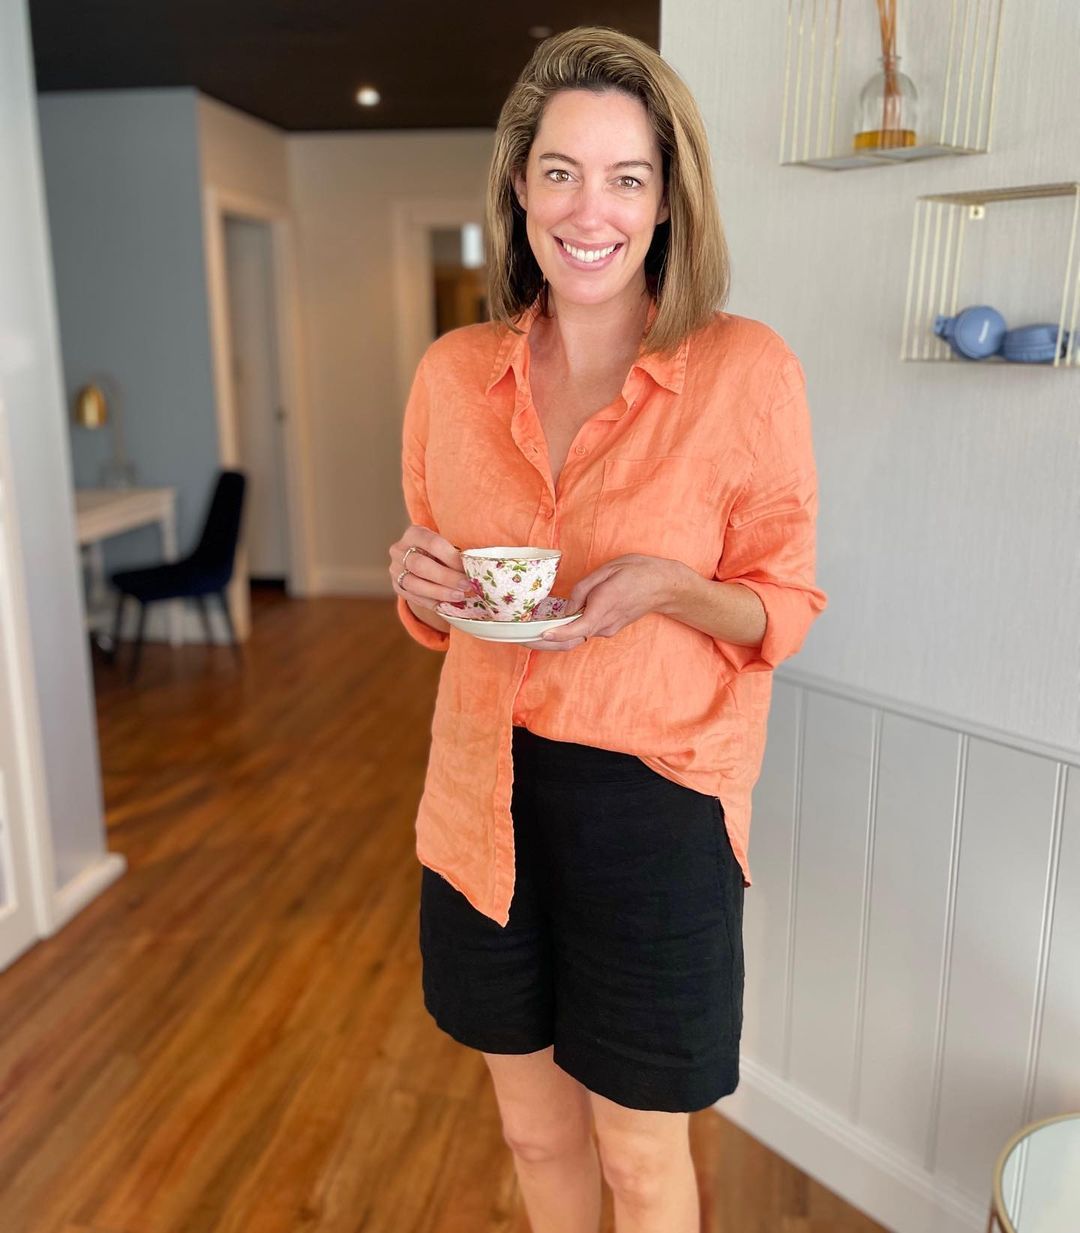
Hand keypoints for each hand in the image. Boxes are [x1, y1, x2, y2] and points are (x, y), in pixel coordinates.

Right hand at [389, 524, 474, 611]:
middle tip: (466, 585)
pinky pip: (413, 597)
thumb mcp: (445, 543)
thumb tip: (475, 567)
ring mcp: (395, 570)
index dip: (451, 557)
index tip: (467, 568)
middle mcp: (399, 550)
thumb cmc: (439, 549)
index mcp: (414, 533)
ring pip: (414, 584)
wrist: (420, 557)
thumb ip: (456, 552)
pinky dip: (432, 602)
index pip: (433, 544)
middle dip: (446, 577)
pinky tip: (447, 604)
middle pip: (420, 566)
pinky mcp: (397, 586)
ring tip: (459, 596)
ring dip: (439, 592)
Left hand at [527, 554, 681, 651]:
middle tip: (521, 640)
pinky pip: (584, 631)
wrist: (663, 585)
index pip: (577, 628)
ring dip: (555, 635)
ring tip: (530, 630)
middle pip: (572, 640)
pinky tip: (554, 623)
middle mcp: (604, 625)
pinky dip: (568, 629)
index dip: (557, 634)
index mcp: (603, 608)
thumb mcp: (605, 571)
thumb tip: (566, 608)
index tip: (540, 635)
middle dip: (545, 643)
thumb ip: (582, 590)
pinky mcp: (608, 628)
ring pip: (577, 636)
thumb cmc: (635, 572)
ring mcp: (607, 629)